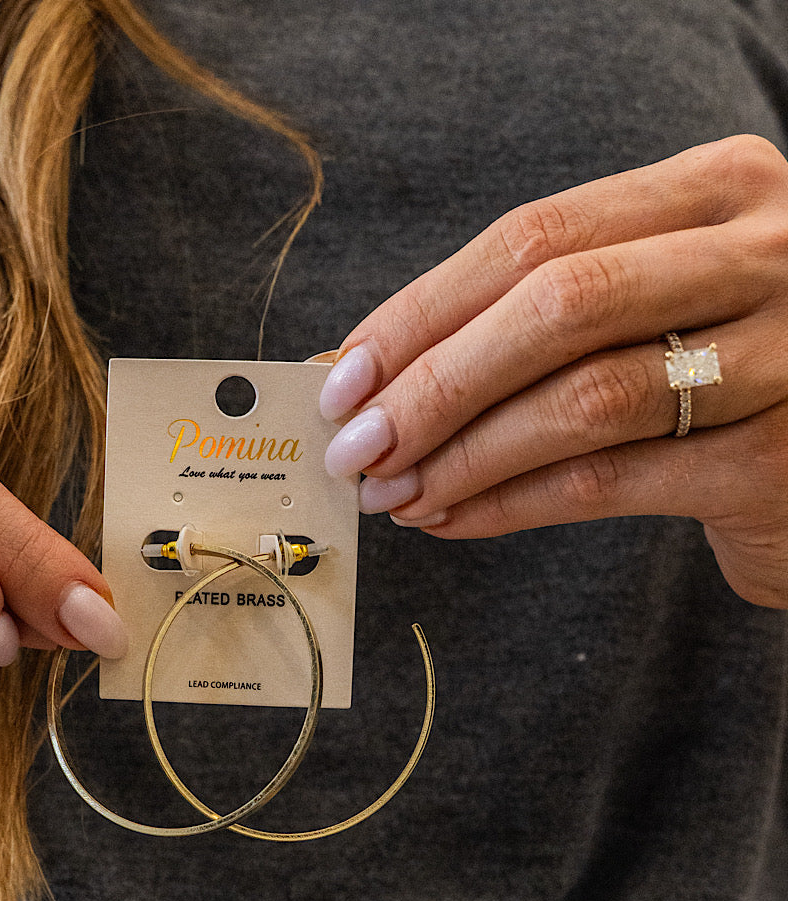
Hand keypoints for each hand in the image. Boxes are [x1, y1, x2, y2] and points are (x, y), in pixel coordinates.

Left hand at [319, 134, 787, 607]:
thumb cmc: (716, 368)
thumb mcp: (653, 298)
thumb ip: (541, 313)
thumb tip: (378, 370)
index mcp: (713, 192)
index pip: (536, 235)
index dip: (424, 309)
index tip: (344, 374)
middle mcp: (759, 255)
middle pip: (557, 305)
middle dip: (434, 382)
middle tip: (357, 445)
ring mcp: (780, 357)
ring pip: (584, 399)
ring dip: (464, 454)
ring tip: (395, 492)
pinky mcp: (771, 462)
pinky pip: (608, 482)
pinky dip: (511, 504)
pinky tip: (452, 519)